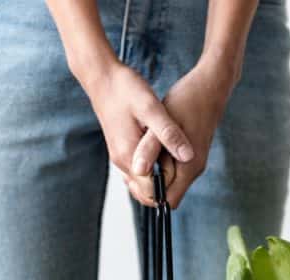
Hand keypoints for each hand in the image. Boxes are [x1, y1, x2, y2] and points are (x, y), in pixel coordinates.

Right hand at [79, 61, 194, 205]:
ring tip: (175, 156)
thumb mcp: (152, 108)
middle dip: (166, 186)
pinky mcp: (122, 149)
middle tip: (182, 163)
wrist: (102, 77)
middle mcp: (122, 162)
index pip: (151, 192)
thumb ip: (169, 134)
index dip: (170, 187)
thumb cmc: (125, 89)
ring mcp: (120, 157)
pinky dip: (153, 168)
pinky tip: (164, 151)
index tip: (184, 169)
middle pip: (145, 193)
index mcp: (129, 156)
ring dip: (160, 177)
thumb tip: (188, 157)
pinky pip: (139, 170)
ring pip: (142, 183)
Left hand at [131, 58, 236, 207]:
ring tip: (140, 151)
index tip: (133, 175)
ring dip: (151, 171)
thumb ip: (150, 148)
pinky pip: (169, 168)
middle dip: (147, 183)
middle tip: (134, 161)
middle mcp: (193, 169)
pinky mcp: (188, 154)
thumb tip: (138, 171)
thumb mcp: (163, 122)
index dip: (147, 194)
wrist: (210, 85)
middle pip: (165, 193)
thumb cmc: (187, 101)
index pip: (166, 201)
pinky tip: (148, 144)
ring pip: (166, 180)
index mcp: (189, 168)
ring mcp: (192, 163)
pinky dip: (156, 161)